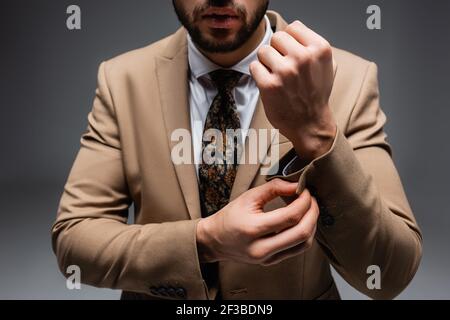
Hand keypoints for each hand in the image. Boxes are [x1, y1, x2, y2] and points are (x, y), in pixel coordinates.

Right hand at [196, 179, 318, 265]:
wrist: (215, 240)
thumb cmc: (230, 216)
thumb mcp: (248, 197)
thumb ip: (273, 188)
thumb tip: (296, 185)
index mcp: (253, 229)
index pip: (290, 216)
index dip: (304, 201)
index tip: (305, 190)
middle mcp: (261, 248)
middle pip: (302, 233)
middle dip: (313, 213)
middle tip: (311, 199)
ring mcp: (267, 258)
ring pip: (304, 244)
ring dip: (312, 225)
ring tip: (308, 209)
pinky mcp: (271, 262)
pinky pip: (297, 250)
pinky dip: (305, 235)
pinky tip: (302, 222)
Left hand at [250, 20, 336, 160]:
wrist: (310, 124)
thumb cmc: (315, 94)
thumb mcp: (326, 65)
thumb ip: (310, 46)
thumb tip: (290, 33)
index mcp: (320, 49)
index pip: (293, 27)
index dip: (289, 40)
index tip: (290, 52)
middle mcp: (303, 58)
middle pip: (276, 37)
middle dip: (277, 51)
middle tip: (282, 66)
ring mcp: (285, 71)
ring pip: (263, 51)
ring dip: (266, 62)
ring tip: (276, 75)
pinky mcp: (269, 85)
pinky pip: (254, 67)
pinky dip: (258, 74)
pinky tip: (268, 83)